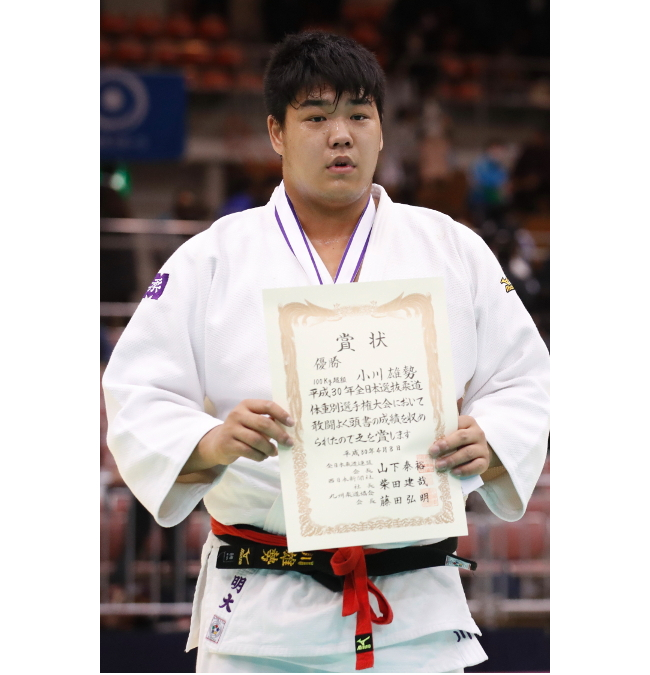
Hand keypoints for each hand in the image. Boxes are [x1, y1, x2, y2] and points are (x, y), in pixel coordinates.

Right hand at [180, 400, 294, 474]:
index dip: (281, 414)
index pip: (267, 405)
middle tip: (289, 442)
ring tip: (274, 452)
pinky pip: (249, 451)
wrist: (217, 443)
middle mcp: (237, 414)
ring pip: (257, 439)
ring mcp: (231, 429)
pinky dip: (260, 456)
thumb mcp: (252, 421)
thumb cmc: (242, 431)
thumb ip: (268, 420)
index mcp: (247, 404)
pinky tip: (263, 456)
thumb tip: (289, 427)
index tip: (292, 424)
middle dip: (279, 434)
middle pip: (263, 423)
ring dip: (269, 448)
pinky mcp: (228, 444)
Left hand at [428, 415, 499, 476]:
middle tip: (433, 453)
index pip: (456, 424)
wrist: (479, 450)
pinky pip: (476, 466)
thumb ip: (444, 433)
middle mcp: (478, 433)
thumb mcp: (454, 432)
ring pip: (468, 453)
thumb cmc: (460, 440)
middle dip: (446, 445)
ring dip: (452, 460)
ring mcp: (483, 448)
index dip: (443, 433)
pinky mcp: (485, 461)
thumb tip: (424, 440)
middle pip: (462, 437)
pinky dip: (464, 470)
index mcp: (468, 422)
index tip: (432, 442)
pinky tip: (454, 472)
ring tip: (439, 465)